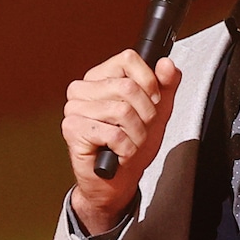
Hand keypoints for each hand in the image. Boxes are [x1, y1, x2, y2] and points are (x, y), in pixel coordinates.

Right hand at [62, 50, 181, 233]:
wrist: (118, 180)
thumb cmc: (133, 143)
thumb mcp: (158, 111)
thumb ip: (166, 84)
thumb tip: (166, 64)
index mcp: (100, 77)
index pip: (128, 58)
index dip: (149, 81)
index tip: (154, 100)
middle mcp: (82, 89)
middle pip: (128, 86)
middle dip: (146, 114)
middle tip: (141, 129)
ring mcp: (74, 108)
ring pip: (122, 111)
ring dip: (137, 134)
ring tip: (131, 142)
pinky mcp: (72, 129)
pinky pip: (114, 134)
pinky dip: (126, 148)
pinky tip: (120, 153)